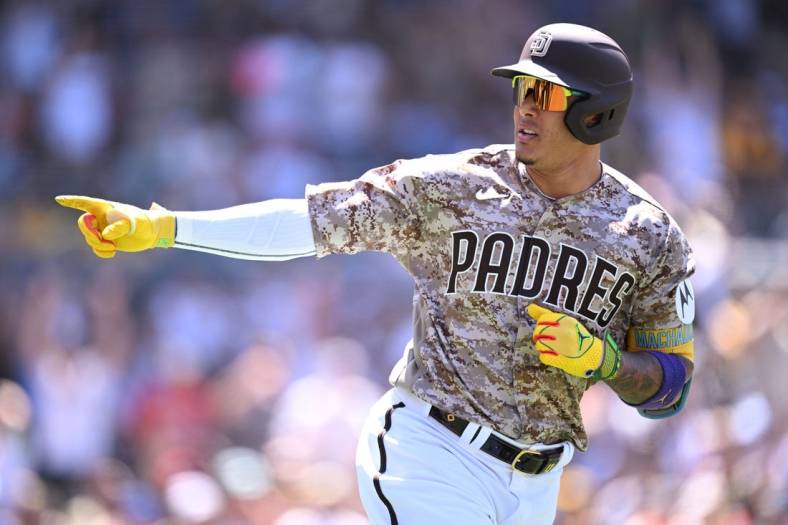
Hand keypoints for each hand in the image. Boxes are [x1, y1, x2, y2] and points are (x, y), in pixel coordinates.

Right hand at [55, 195, 174, 258]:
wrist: (152, 233)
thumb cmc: (144, 221)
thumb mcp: (135, 221)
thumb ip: (120, 226)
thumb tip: (106, 235)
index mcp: (106, 208)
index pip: (86, 203)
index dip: (71, 201)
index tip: (58, 199)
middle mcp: (101, 218)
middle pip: (83, 224)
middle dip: (89, 233)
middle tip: (101, 239)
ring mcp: (103, 230)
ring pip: (90, 239)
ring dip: (98, 245)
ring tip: (112, 248)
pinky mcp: (107, 241)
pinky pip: (96, 248)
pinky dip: (101, 252)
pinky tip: (112, 253)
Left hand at [527, 303, 619, 379]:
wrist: (596, 356)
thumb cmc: (579, 337)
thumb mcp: (566, 322)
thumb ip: (547, 314)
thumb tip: (529, 307)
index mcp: (566, 321)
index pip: (542, 319)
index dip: (541, 325)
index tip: (547, 329)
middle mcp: (564, 332)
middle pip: (538, 332)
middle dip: (539, 337)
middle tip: (547, 340)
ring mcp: (563, 347)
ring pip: (539, 345)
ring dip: (542, 347)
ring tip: (550, 348)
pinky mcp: (561, 360)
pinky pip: (543, 357)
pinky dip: (545, 357)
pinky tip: (553, 356)